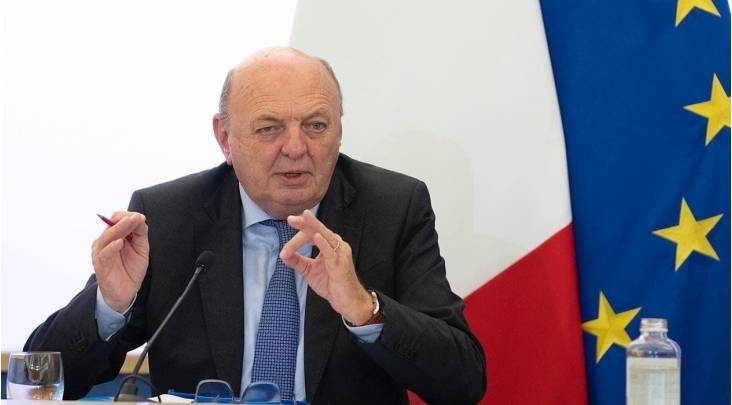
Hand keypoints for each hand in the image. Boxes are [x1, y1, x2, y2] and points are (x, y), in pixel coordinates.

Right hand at [91, 211, 148, 311]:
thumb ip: (140, 233)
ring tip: (129, 223)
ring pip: (107, 237)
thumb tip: (140, 217)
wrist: (125, 291)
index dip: (128, 217)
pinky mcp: (101, 264)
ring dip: (119, 229)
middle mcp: (106, 242)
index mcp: (114, 236)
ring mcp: (101, 252)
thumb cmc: (131, 269)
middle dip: (124, 220)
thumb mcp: (140, 248)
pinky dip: (112, 247)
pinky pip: (105, 253)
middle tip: (135, 217)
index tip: (140, 217)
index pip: (116, 220)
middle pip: (112, 226)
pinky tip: (120, 242)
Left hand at [281, 210, 373, 324]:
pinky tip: (316, 236)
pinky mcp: (340, 263)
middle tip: (290, 219)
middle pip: (318, 230)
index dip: (296, 240)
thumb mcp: (309, 271)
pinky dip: (323, 243)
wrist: (347, 301)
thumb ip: (297, 261)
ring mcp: (339, 253)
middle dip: (304, 223)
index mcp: (329, 245)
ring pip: (325, 235)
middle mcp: (336, 245)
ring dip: (312, 227)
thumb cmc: (331, 284)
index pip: (311, 235)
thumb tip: (282, 254)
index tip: (285, 250)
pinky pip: (331, 251)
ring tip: (302, 218)